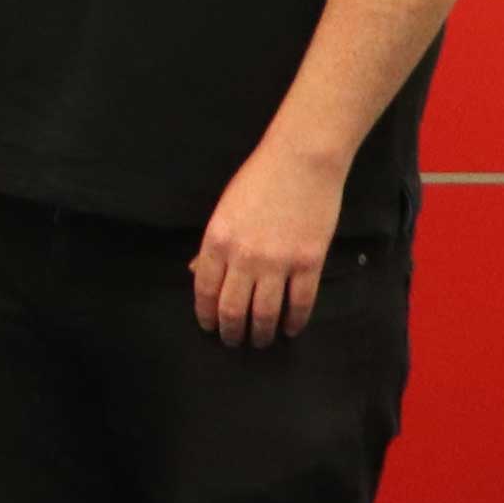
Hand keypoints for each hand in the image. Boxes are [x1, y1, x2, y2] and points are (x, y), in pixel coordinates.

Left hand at [191, 141, 345, 348]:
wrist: (302, 161)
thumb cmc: (259, 179)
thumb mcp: (223, 210)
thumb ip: (211, 245)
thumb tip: (195, 273)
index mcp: (216, 242)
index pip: (204, 290)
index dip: (206, 315)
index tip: (209, 327)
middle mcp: (243, 257)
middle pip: (232, 309)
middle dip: (230, 332)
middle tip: (233, 341)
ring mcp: (277, 263)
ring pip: (265, 313)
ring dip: (260, 333)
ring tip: (260, 341)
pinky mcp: (308, 263)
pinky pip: (300, 303)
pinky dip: (294, 321)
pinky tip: (291, 329)